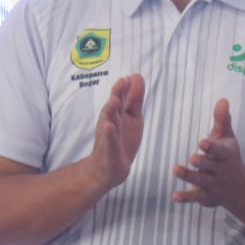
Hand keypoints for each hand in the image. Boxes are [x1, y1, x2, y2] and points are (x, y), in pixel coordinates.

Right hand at [88, 74, 144, 191]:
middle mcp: (112, 121)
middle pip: (114, 105)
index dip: (126, 88)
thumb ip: (135, 98)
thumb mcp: (132, 117)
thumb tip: (136, 76)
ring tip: (115, 100)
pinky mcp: (109, 150)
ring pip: (110, 121)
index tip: (133, 76)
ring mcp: (109, 135)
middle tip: (122, 81)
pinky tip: (109, 126)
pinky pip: (109, 140)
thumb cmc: (121, 140)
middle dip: (117, 94)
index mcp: (119, 113)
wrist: (108, 168)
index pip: (123, 97)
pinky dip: (109, 133)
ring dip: (111, 110)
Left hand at [172, 98, 244, 207]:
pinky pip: (195, 197)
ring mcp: (213, 184)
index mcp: (226, 155)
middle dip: (202, 162)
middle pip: (210, 166)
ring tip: (176, 170)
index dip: (212, 147)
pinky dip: (186, 197)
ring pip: (201, 181)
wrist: (239, 188)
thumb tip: (222, 100)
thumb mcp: (227, 137)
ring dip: (189, 176)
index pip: (220, 151)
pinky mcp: (205, 196)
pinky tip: (174, 196)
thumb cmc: (229, 157)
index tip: (202, 142)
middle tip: (192, 158)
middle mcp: (220, 170)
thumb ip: (222, 120)